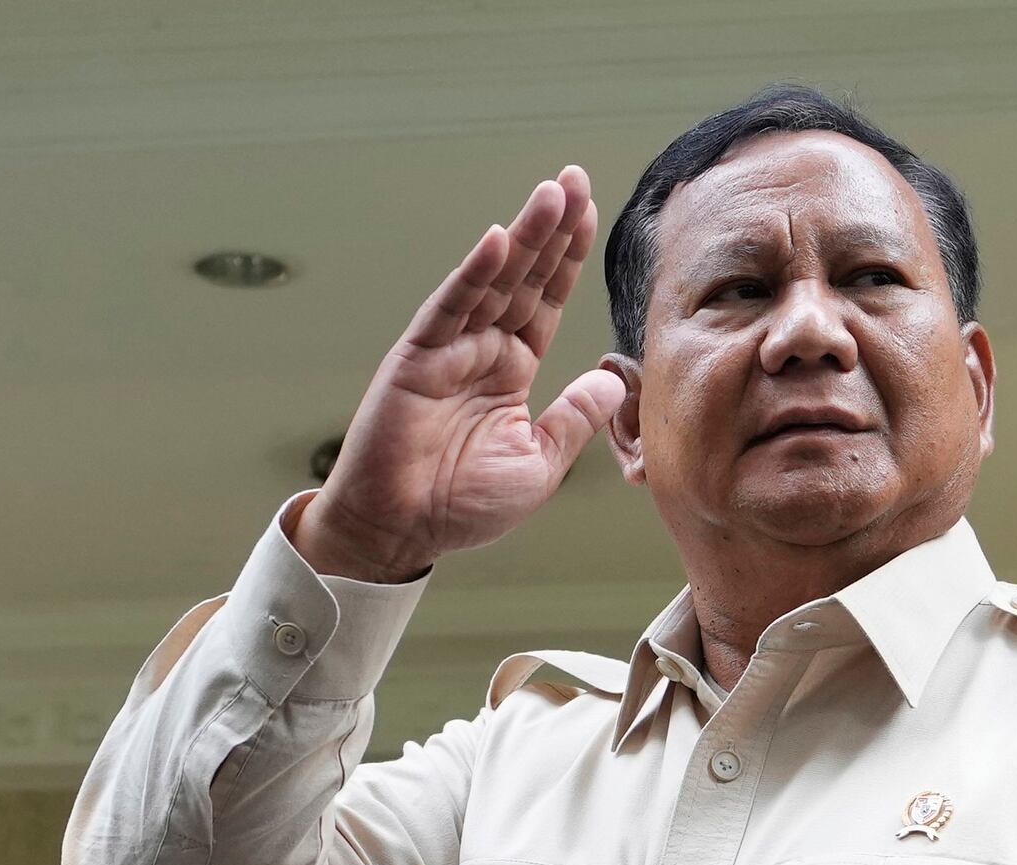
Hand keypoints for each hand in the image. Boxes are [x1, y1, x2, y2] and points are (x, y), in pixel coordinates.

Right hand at [291, 165, 625, 582]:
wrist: (401, 532)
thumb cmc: (462, 507)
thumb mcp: (539, 465)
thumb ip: (574, 420)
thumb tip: (615, 379)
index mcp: (511, 371)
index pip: (546, 303)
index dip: (567, 260)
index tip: (590, 214)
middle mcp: (481, 351)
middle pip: (523, 278)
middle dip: (550, 230)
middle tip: (575, 180)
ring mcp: (448, 351)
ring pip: (492, 282)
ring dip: (522, 237)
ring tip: (552, 193)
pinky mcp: (416, 360)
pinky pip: (450, 309)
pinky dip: (472, 276)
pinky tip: (498, 242)